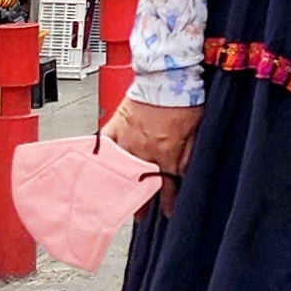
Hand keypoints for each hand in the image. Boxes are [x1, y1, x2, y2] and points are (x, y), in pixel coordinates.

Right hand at [102, 95, 199, 209]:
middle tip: (138, 215)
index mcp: (166, 153)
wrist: (167, 75)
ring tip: (116, 201)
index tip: (167, 212)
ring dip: (120, 187)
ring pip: (121, 170)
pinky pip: (104, 146)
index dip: (167, 201)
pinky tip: (94, 171)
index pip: (167, 185)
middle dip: (141, 202)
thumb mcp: (196, 130)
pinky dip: (99, 158)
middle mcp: (144, 150)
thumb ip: (189, 154)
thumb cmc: (184, 98)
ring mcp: (127, 140)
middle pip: (141, 183)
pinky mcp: (115, 126)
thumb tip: (184, 174)